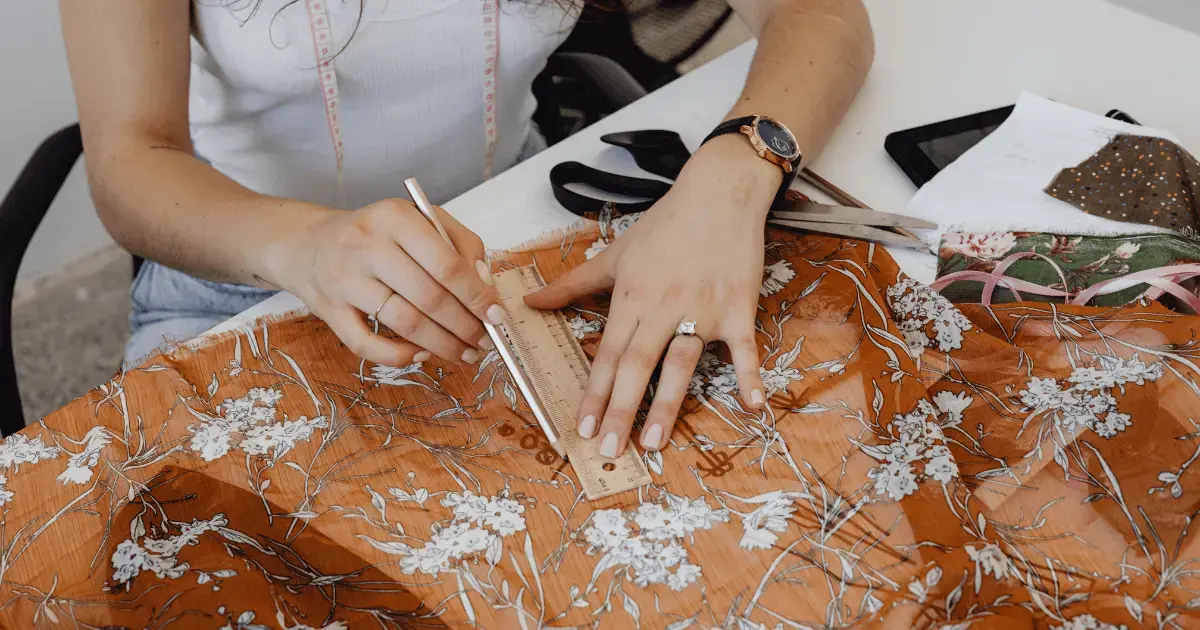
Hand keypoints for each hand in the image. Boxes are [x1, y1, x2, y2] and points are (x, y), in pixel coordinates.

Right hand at [269, 199, 503, 365]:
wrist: (308, 243)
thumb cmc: (375, 234)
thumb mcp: (418, 221)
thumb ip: (459, 244)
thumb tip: (485, 284)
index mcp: (395, 218)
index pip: (446, 263)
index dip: (477, 295)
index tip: (496, 315)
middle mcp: (366, 245)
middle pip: (429, 297)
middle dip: (465, 326)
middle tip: (484, 342)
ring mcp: (344, 280)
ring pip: (405, 323)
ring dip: (442, 345)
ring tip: (464, 353)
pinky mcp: (328, 311)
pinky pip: (367, 345)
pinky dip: (400, 356)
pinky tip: (421, 354)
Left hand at [525, 137, 778, 455]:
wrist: (718, 193)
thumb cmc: (665, 225)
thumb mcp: (614, 254)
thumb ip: (571, 285)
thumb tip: (529, 303)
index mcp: (632, 297)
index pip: (607, 353)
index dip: (595, 392)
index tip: (583, 428)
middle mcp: (664, 307)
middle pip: (638, 365)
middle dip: (622, 410)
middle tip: (610, 450)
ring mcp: (703, 310)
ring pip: (682, 363)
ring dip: (668, 404)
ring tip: (654, 442)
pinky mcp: (738, 308)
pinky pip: (745, 348)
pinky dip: (750, 376)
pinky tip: (752, 407)